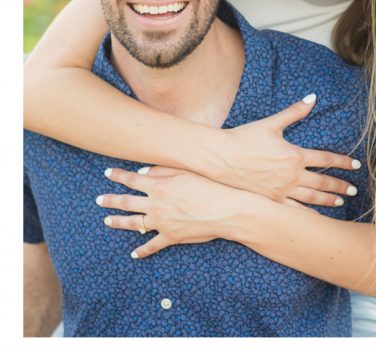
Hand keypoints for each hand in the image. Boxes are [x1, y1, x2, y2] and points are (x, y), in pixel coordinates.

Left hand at [96, 166, 279, 258]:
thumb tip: (143, 170)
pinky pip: (152, 246)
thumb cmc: (211, 186)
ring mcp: (161, 223)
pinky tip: (134, 254)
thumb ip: (164, 169)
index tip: (107, 173)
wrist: (226, 210)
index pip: (133, 180)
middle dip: (111, 200)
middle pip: (127, 202)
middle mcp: (156, 205)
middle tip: (99, 199)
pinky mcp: (171, 237)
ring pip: (134, 223)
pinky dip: (142, 251)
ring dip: (119, 222)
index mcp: (159, 187)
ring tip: (107, 221)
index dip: (118, 176)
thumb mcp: (188, 171)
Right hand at [211, 94, 360, 204]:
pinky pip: (293, 209)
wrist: (220, 158)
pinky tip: (314, 217)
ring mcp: (281, 190)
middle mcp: (291, 175)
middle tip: (354, 189)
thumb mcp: (271, 123)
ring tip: (341, 201)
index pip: (326, 159)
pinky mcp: (270, 200)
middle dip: (340, 185)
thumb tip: (312, 97)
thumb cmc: (245, 138)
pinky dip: (306, 213)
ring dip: (327, 199)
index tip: (356, 165)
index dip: (343, 162)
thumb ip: (294, 112)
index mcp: (294, 155)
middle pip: (323, 181)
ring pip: (311, 197)